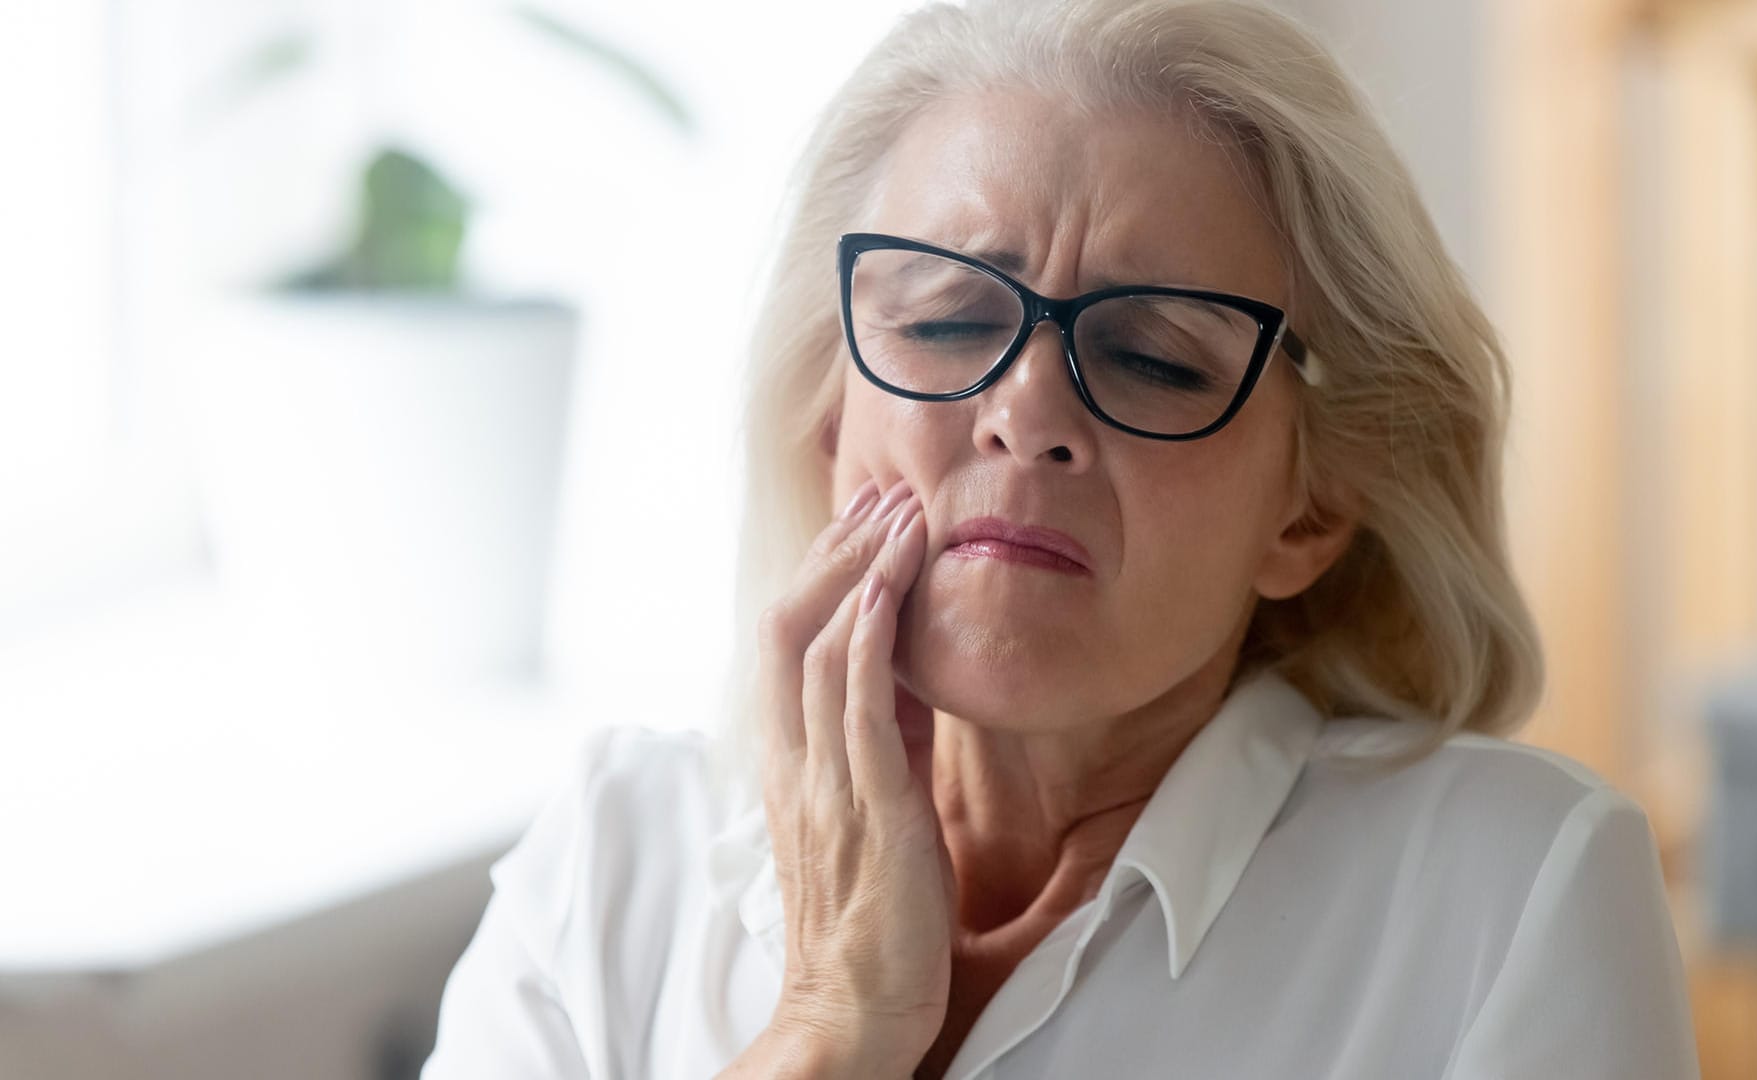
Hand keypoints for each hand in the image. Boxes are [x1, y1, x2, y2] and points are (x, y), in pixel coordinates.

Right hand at [751, 477, 954, 1075]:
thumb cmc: (871, 917)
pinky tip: (893, 585)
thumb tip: (913, 671)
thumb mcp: (877, 806)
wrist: (856, 1008)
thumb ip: (885, 738)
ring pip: (820, 649)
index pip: (787, 644)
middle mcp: (796, 762)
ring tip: (902, 516)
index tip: (864, 521)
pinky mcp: (868, 805)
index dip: (821, 574)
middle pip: (789, 627)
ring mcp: (827, 781)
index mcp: (793, 763)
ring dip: (862, 573)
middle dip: (836, 554)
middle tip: (883, 496)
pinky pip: (858, 702)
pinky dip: (872, 633)